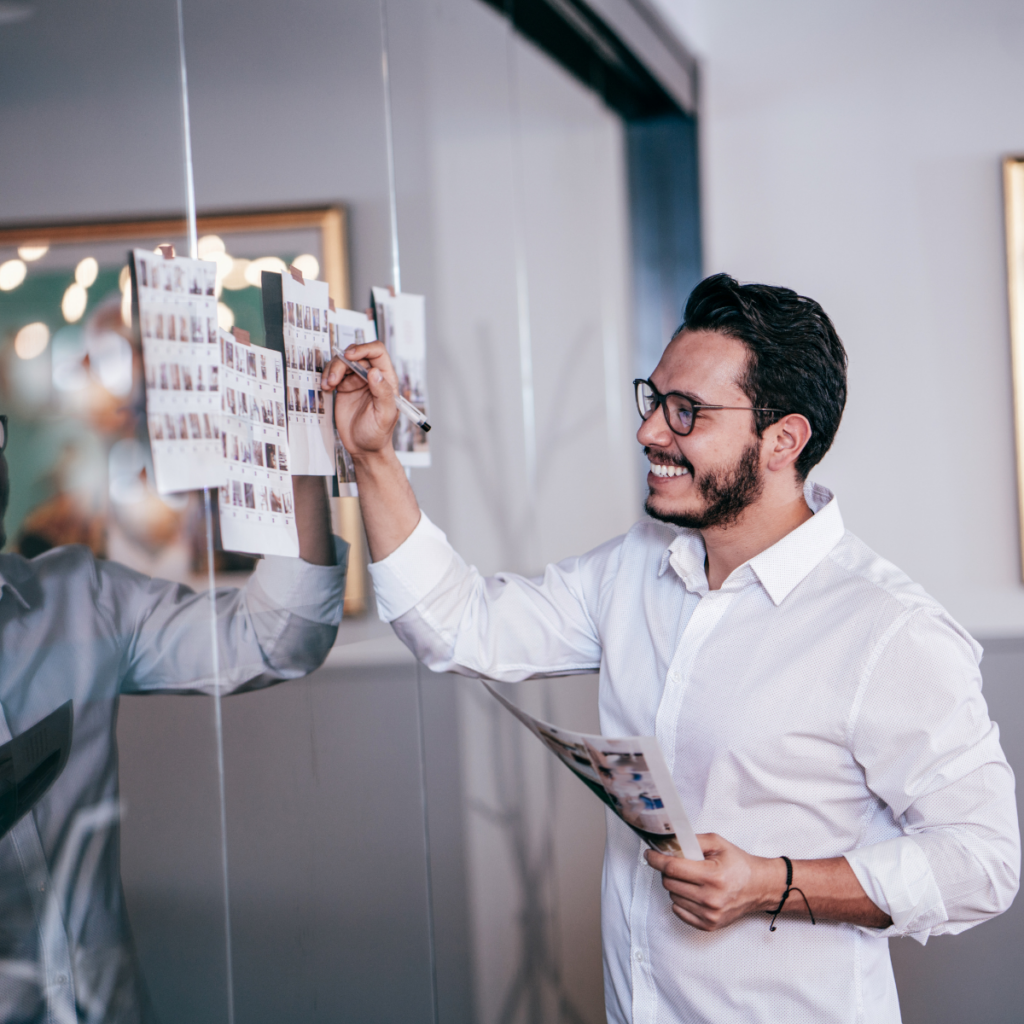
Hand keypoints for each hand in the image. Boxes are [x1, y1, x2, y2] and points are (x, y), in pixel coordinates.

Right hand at [321, 341, 399, 458]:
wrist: (364, 448)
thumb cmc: (379, 434)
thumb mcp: (385, 415)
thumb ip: (383, 393)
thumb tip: (375, 372)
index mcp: (386, 379)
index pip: (377, 352)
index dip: (364, 349)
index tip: (350, 356)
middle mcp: (372, 377)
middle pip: (356, 355)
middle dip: (342, 362)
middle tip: (334, 378)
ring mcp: (357, 381)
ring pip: (343, 362)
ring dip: (332, 370)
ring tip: (328, 385)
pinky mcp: (344, 388)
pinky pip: (334, 373)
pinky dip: (327, 377)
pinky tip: (326, 388)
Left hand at [645, 834, 785, 931]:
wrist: (759, 887)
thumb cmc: (738, 864)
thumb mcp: (718, 843)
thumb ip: (692, 841)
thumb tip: (668, 842)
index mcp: (713, 876)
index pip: (672, 868)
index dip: (656, 859)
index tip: (650, 854)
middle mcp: (711, 898)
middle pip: (669, 883)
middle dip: (668, 871)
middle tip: (677, 864)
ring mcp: (710, 915)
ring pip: (672, 897)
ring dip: (676, 886)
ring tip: (690, 879)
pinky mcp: (709, 925)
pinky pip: (679, 911)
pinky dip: (681, 900)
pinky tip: (692, 892)